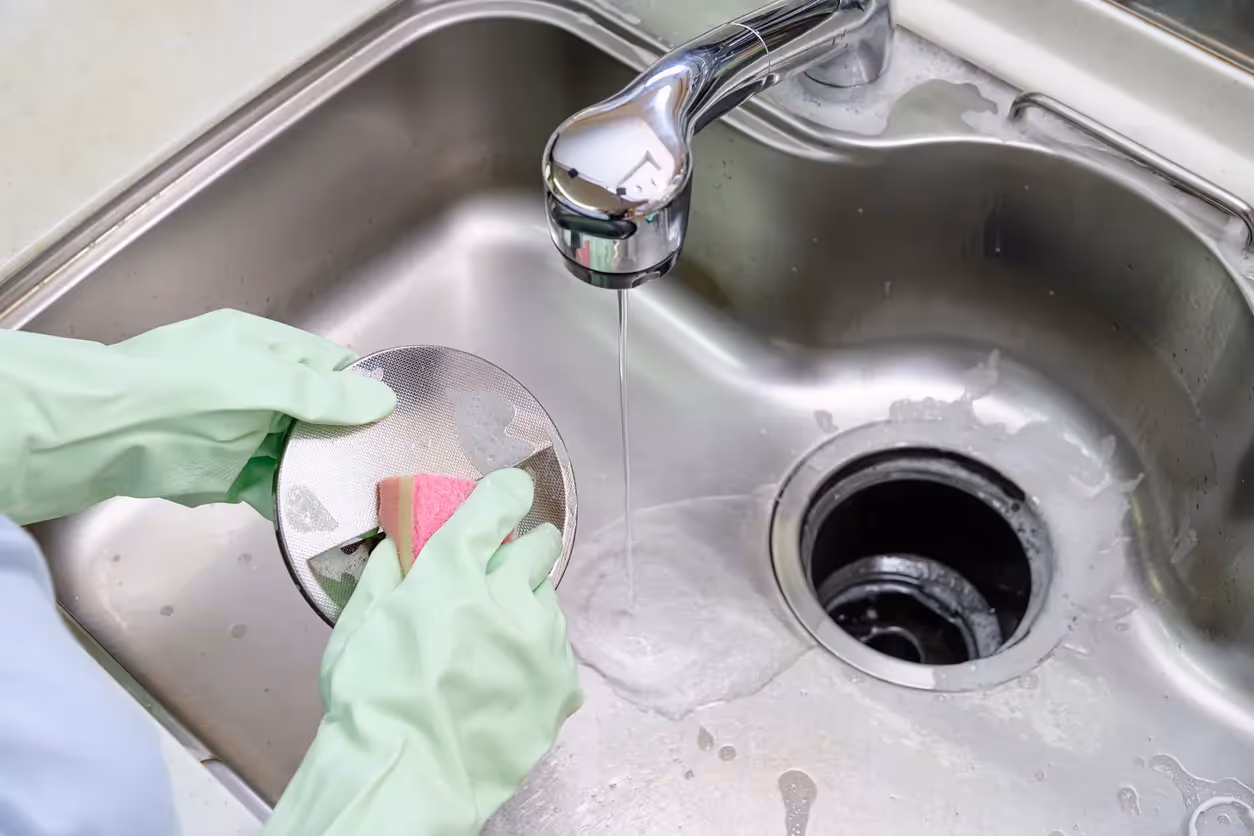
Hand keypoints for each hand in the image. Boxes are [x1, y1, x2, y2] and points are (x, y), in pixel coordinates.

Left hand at [0, 309, 394, 523]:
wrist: (102, 434)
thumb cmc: (178, 389)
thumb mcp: (260, 379)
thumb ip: (322, 394)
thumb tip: (383, 401)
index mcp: (266, 349)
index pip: (331, 366)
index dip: (364, 388)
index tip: (401, 414)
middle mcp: (260, 390)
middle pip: (321, 415)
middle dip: (350, 437)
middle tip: (393, 461)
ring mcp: (245, 435)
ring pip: (301, 455)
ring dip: (325, 473)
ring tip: (369, 492)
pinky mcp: (230, 476)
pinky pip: (275, 490)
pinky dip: (296, 502)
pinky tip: (325, 514)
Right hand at [264, 469, 581, 835]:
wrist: (406, 776)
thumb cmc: (370, 702)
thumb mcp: (357, 626)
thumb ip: (384, 575)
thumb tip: (398, 545)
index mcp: (454, 571)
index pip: (497, 505)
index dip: (506, 493)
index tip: (511, 492)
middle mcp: (508, 597)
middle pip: (539, 548)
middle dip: (524, 550)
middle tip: (505, 567)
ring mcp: (541, 643)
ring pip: (549, 602)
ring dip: (528, 608)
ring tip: (497, 639)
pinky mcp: (560, 686)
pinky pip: (560, 654)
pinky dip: (539, 657)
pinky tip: (511, 677)